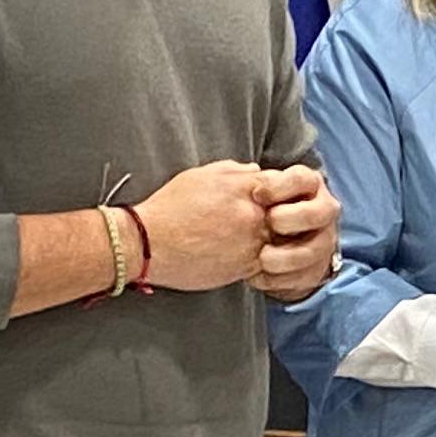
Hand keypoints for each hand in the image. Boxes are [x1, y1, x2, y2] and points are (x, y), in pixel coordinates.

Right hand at [135, 161, 297, 291]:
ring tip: (250, 242)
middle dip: (280, 218)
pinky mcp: (245, 266)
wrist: (148, 243)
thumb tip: (256, 170)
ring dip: (272, 241)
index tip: (268, 202)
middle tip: (264, 224)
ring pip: (280, 241)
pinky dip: (262, 261)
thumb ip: (233, 171)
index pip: (282, 185)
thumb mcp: (200, 176)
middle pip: (287, 214)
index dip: (277, 194)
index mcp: (244, 187)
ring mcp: (252, 241)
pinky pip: (268, 264)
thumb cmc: (169, 208)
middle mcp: (253, 213)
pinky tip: (242, 258)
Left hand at [248, 163, 339, 301]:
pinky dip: (282, 280)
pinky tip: (258, 276)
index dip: (280, 186)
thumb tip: (248, 172)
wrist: (265, 240)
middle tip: (270, 224)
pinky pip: (306, 277)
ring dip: (287, 257)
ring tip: (262, 259)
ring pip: (315, 251)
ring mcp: (324, 241)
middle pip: (320, 213)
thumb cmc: (256, 209)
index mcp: (308, 185)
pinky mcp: (317, 269)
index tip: (257, 194)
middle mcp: (323, 211)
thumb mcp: (250, 189)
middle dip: (293, 218)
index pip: (302, 179)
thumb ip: (247, 179)